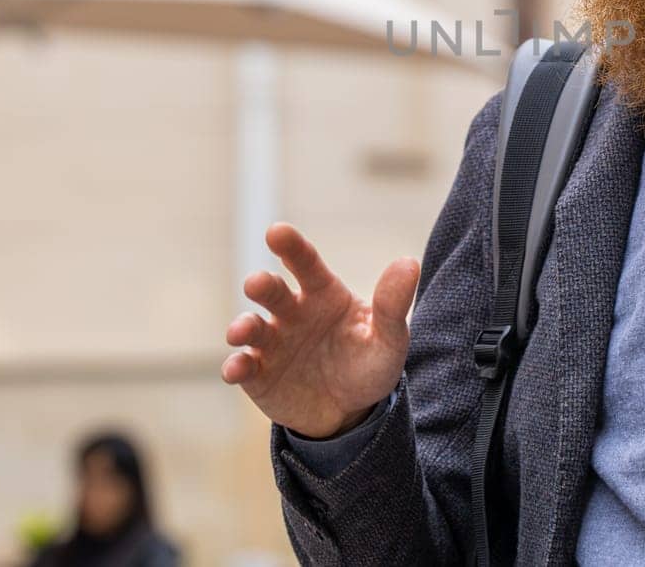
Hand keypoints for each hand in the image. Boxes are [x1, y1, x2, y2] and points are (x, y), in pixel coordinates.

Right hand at [221, 222, 420, 438]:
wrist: (352, 411)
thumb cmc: (369, 364)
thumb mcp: (389, 338)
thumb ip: (393, 304)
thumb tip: (409, 262)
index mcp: (323, 294)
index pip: (306, 263)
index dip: (291, 246)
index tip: (276, 232)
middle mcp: (292, 312)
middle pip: (271, 292)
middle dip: (262, 285)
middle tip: (257, 284)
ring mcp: (272, 343)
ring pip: (250, 327)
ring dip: (242, 326)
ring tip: (241, 331)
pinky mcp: (258, 374)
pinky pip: (242, 366)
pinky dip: (235, 366)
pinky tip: (236, 370)